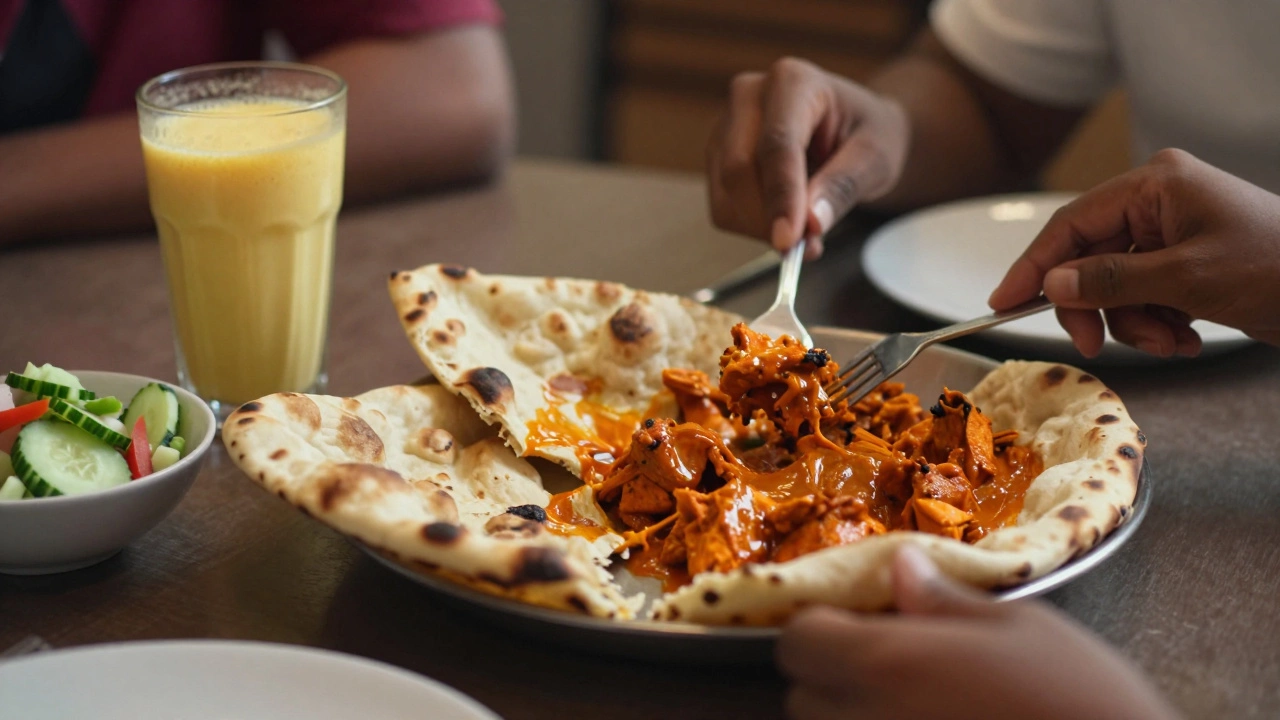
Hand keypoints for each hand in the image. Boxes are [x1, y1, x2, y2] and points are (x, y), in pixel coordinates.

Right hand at [706, 58, 908, 258]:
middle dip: (768, 217)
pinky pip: (722, 206)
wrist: (854, 130)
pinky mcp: (717, 156)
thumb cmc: (867, 134)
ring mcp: (726, 125)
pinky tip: (784, 219)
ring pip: (726, 193)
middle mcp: (749, 96)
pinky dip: (752, 227)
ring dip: (762, 227)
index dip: (781, 196)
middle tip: (806, 247)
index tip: (789, 240)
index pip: (777, 144)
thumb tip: (810, 223)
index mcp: (792, 81)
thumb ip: (842, 186)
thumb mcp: (875, 157)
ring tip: (805, 232)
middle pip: (738, 169)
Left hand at [776, 546, 1178, 719]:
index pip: (798, 641)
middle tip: (886, 672)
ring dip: (851, 719)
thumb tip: (899, 568)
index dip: (819, 629)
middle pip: (802, 698)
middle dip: (830, 680)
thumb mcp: (1020, 629)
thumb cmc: (1082, 699)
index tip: (852, 626)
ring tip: (911, 708)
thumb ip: (943, 602)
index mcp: (886, 663)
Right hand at [989, 149, 1279, 356]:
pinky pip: (1142, 298)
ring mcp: (1171, 234)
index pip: (1071, 225)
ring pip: (1113, 287)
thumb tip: (1052, 283)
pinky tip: (1187, 337)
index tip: (1002, 302)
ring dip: (1134, 325)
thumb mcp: (1186, 278)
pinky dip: (1157, 325)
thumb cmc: (1278, 269)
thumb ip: (1110, 281)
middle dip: (1096, 308)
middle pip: (1088, 260)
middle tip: (1093, 344)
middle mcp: (1158, 204)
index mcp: (1155, 185)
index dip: (1033, 266)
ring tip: (1172, 341)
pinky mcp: (1183, 264)